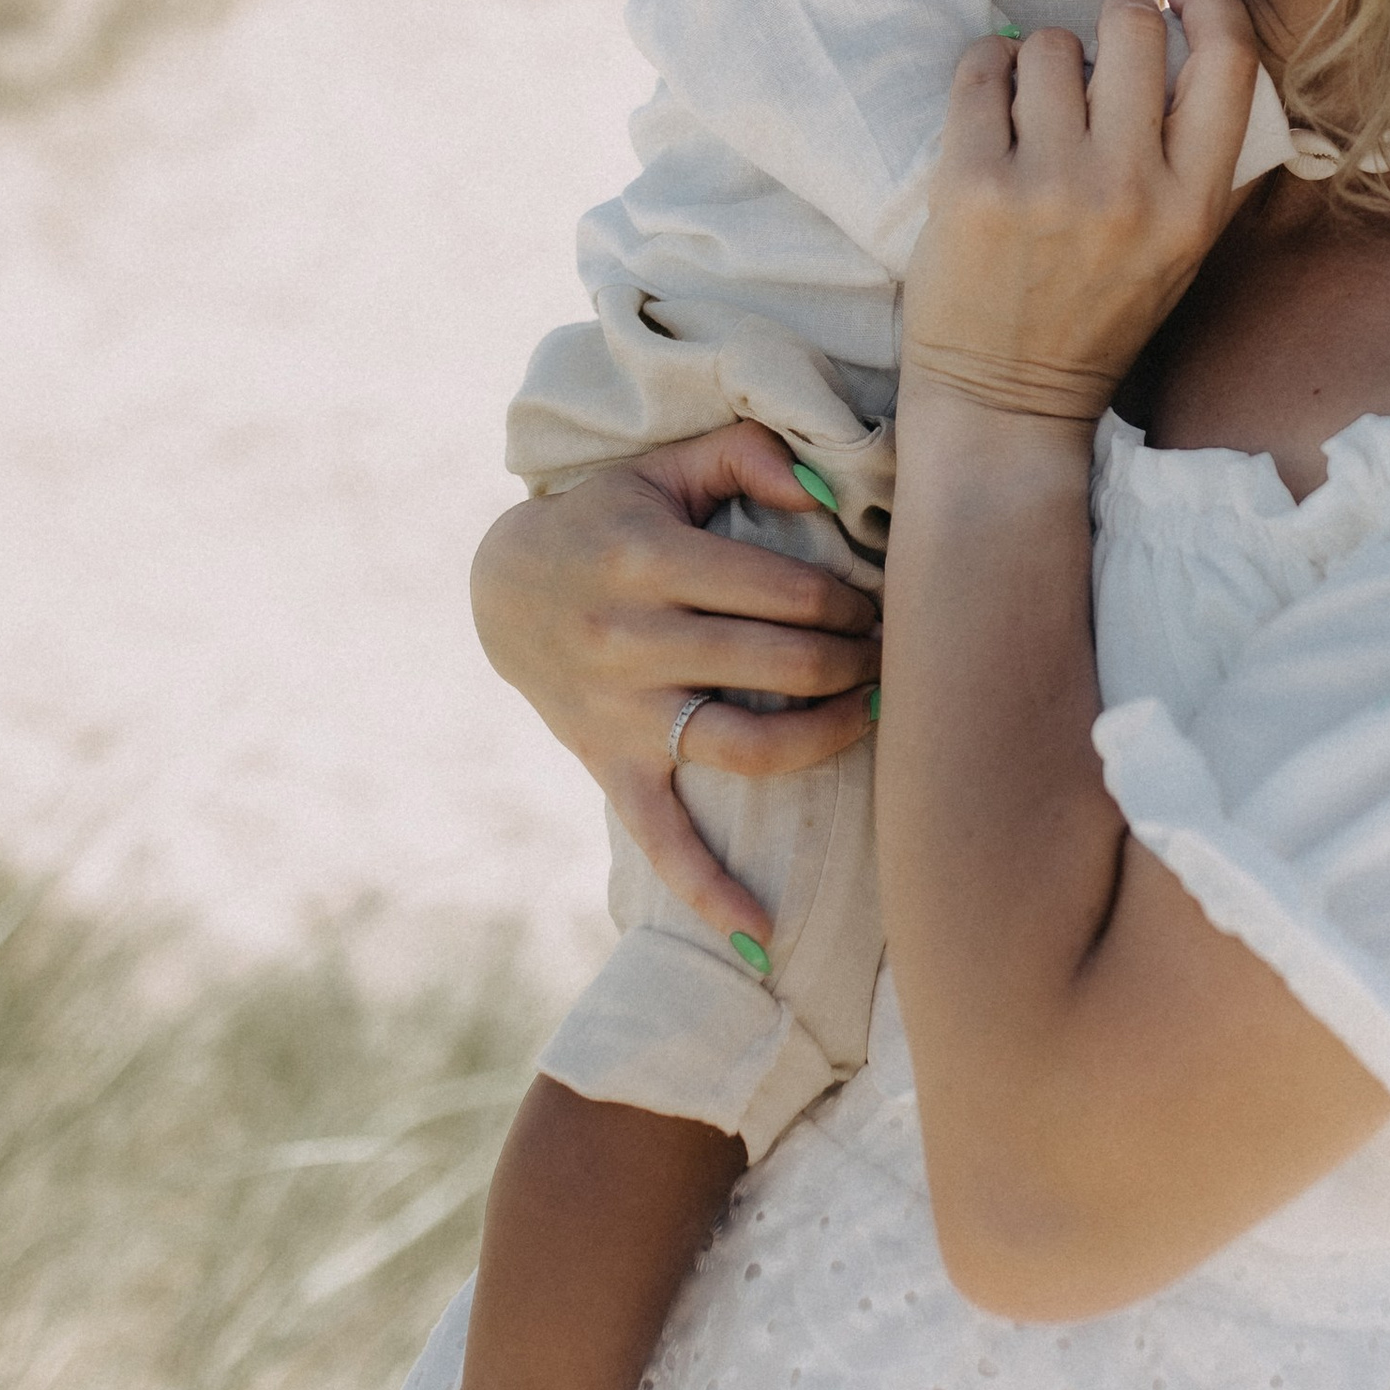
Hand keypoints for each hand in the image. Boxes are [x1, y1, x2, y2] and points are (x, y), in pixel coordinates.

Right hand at [470, 424, 879, 941]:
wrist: (501, 588)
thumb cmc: (608, 518)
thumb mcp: (664, 465)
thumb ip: (748, 455)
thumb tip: (827, 492)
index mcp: (650, 558)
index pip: (785, 591)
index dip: (851, 602)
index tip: (881, 603)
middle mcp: (632, 640)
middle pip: (779, 665)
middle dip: (853, 660)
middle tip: (888, 652)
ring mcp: (623, 713)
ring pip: (747, 747)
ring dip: (825, 738)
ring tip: (867, 715)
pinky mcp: (611, 767)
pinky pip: (663, 841)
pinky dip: (711, 892)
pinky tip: (765, 935)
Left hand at [902, 0, 1258, 427]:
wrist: (1002, 400)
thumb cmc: (1094, 314)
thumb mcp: (1181, 249)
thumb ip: (1199, 157)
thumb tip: (1195, 36)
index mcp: (1193, 205)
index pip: (1230, 60)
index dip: (1210, 0)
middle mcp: (1128, 189)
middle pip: (1131, 27)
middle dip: (1113, 23)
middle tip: (1093, 58)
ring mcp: (1047, 184)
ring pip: (1048, 43)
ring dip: (1039, 59)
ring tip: (1033, 107)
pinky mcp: (970, 183)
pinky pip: (981, 68)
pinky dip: (985, 71)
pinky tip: (992, 107)